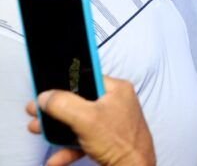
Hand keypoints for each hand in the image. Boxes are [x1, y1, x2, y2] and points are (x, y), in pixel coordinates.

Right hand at [26, 76, 154, 165]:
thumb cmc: (120, 142)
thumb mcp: (86, 118)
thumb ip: (63, 103)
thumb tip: (46, 96)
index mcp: (116, 89)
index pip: (86, 78)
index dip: (64, 84)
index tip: (45, 91)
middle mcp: (116, 103)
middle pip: (79, 101)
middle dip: (55, 110)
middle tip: (36, 112)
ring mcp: (112, 122)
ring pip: (79, 121)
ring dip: (57, 129)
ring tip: (38, 130)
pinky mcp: (108, 139)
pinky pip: (84, 138)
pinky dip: (68, 148)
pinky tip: (56, 159)